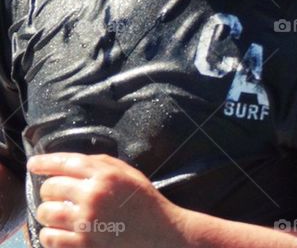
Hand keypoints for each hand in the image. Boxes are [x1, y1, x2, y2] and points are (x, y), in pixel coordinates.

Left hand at [28, 153, 185, 247]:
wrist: (160, 232)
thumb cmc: (144, 201)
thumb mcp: (128, 173)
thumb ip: (101, 164)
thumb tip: (70, 162)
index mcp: (106, 175)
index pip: (65, 162)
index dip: (44, 162)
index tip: (33, 164)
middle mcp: (93, 196)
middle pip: (50, 188)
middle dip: (49, 190)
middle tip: (55, 195)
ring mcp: (87, 222)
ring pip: (45, 213)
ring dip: (48, 213)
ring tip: (57, 214)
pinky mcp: (83, 244)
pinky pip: (50, 237)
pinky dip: (50, 233)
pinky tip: (59, 231)